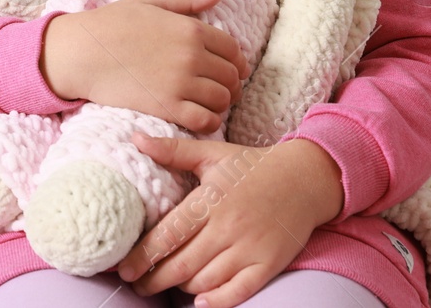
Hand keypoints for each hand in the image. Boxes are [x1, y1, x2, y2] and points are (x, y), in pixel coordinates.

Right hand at [39, 0, 249, 133]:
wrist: (81, 52)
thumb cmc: (112, 24)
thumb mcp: (150, 1)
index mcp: (190, 29)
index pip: (233, 49)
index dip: (235, 60)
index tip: (228, 67)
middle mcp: (191, 56)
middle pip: (231, 76)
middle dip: (230, 83)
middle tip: (219, 87)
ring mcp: (180, 83)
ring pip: (222, 100)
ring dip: (220, 103)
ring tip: (208, 102)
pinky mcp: (166, 107)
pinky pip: (205, 120)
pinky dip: (209, 121)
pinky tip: (198, 116)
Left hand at [113, 134, 344, 306]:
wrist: (306, 178)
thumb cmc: (252, 166)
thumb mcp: (211, 152)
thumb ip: (173, 150)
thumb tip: (136, 139)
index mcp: (210, 200)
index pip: (170, 234)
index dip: (143, 255)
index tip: (124, 268)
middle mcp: (228, 227)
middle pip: (182, 263)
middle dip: (154, 279)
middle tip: (136, 285)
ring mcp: (250, 248)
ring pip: (205, 280)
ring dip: (181, 287)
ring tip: (165, 284)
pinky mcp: (268, 264)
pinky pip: (239, 291)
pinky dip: (217, 301)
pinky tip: (200, 301)